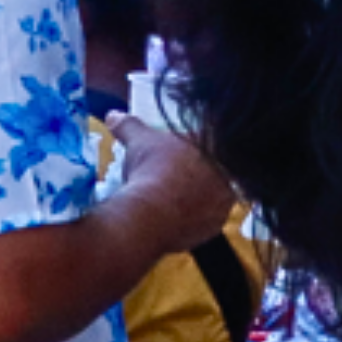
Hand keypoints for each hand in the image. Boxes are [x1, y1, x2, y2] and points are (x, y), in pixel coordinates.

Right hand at [111, 115, 231, 248]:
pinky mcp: (215, 227)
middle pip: (214, 170)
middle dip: (195, 171)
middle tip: (170, 174)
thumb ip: (130, 126)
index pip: (211, 142)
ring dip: (195, 195)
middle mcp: (228, 175)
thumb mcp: (138, 142)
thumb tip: (113, 115)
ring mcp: (224, 203)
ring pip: (211, 195)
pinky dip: (191, 217)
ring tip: (168, 195)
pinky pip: (205, 219)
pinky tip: (173, 213)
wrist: (151, 214)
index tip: (175, 152)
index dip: (192, 145)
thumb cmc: (150, 170)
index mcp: (217, 149)